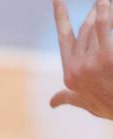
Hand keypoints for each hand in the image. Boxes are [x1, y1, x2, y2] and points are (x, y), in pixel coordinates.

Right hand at [52, 0, 112, 118]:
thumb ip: (67, 98)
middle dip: (92, 14)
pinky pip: (104, 28)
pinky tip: (104, 3)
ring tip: (104, 1)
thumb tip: (52, 102)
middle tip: (100, 3)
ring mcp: (90, 63)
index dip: (61, 15)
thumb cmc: (109, 106)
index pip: (65, 38)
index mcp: (69, 74)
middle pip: (84, 30)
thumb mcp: (85, 103)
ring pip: (96, 28)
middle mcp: (76, 68)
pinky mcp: (105, 58)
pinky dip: (104, 14)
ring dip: (102, 11)